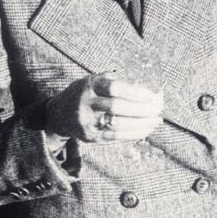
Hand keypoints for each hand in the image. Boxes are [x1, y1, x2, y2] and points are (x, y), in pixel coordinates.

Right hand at [44, 73, 162, 143]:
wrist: (59, 113)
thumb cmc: (85, 92)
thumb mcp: (95, 80)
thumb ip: (115, 81)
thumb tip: (144, 85)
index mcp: (91, 85)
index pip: (114, 88)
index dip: (135, 92)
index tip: (152, 95)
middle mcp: (86, 103)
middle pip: (117, 107)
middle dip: (141, 110)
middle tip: (157, 110)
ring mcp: (86, 121)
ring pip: (117, 125)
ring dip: (140, 125)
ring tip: (155, 121)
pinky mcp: (89, 136)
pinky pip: (114, 137)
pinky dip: (132, 134)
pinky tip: (145, 131)